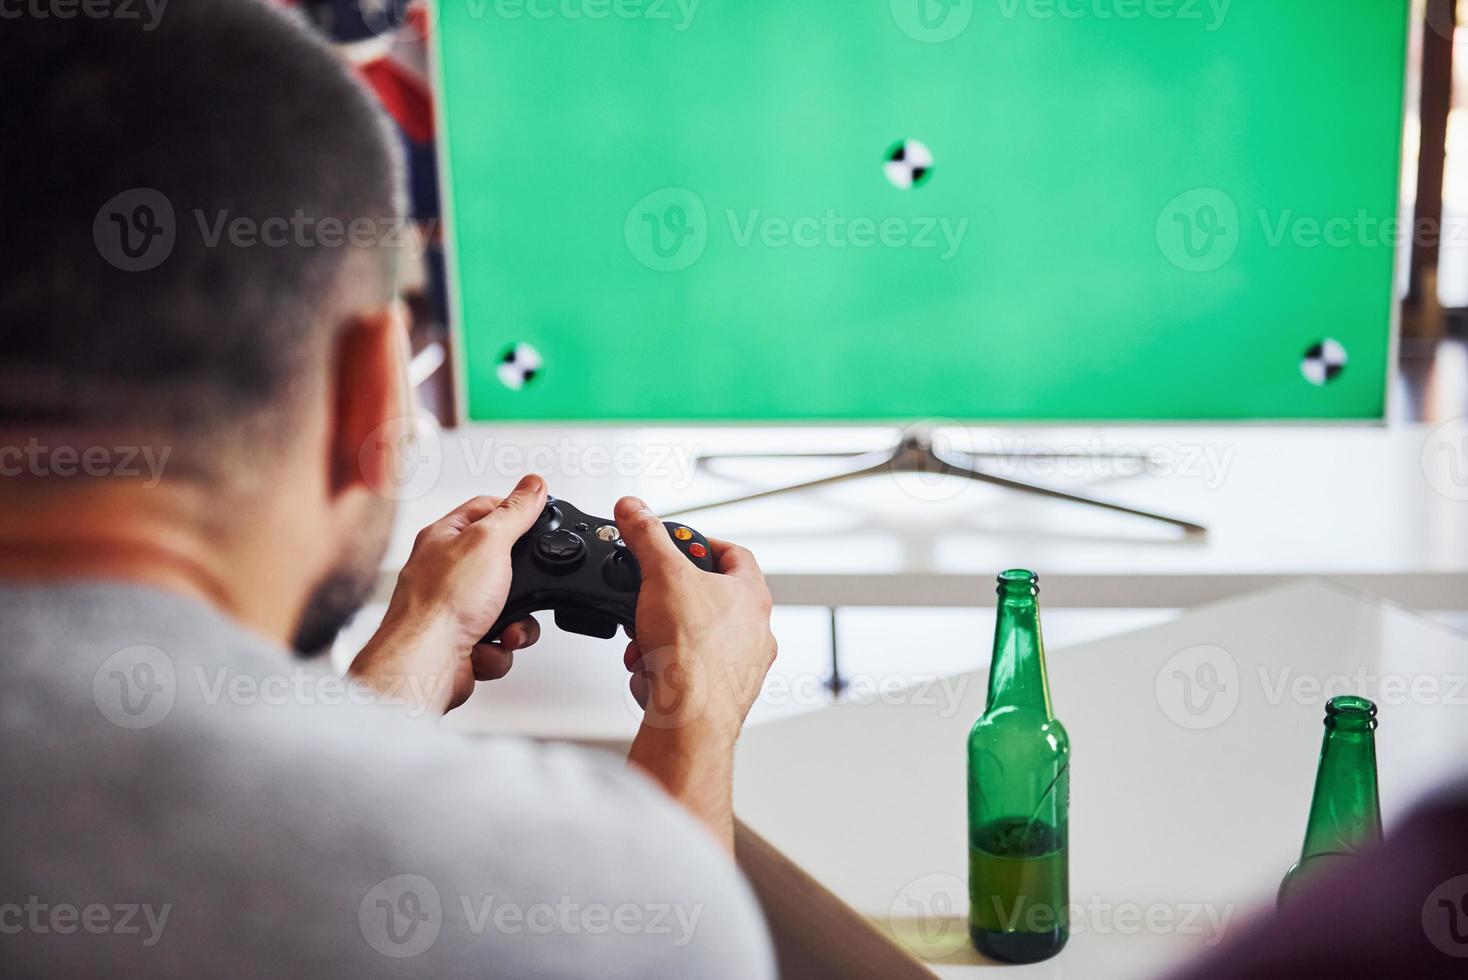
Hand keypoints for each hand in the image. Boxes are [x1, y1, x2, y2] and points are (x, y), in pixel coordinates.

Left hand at [348, 475, 548, 715]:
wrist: (425, 665)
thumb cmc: (439, 604)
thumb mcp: (489, 542)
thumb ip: (515, 513)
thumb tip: (533, 485)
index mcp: (445, 538)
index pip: (485, 510)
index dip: (514, 510)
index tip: (538, 516)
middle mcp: (447, 572)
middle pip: (504, 565)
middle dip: (523, 584)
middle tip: (524, 587)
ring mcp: (455, 609)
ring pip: (508, 609)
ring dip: (517, 624)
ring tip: (506, 627)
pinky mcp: (464, 643)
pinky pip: (499, 642)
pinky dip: (499, 650)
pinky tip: (485, 647)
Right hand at [615, 496, 776, 850]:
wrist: (691, 721)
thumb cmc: (694, 655)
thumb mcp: (662, 576)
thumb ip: (647, 537)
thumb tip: (635, 509)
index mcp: (752, 596)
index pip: (734, 554)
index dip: (703, 543)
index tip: (680, 543)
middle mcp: (756, 632)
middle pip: (711, 599)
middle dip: (671, 600)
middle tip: (650, 600)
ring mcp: (742, 667)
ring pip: (697, 639)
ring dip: (663, 637)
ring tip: (644, 643)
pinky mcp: (723, 696)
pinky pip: (689, 673)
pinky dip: (666, 669)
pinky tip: (648, 673)